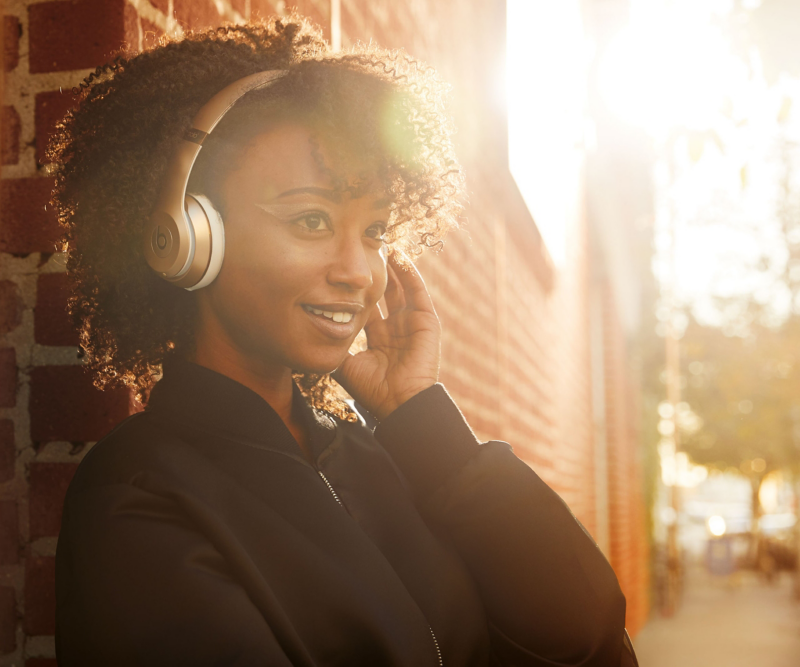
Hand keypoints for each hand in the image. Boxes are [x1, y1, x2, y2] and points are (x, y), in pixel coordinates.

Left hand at [334, 253, 440, 420]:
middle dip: (374, 272)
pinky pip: (418, 291)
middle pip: (384, 293)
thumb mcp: (346, 365)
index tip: (342, 271)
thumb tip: (310, 334)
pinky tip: (399, 256)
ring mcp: (412, 323)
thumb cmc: (373, 389)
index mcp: (377, 338)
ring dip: (391, 267)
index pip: (366, 306)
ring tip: (380, 244)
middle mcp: (395, 328)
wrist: (400, 403)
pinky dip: (409, 273)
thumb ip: (333, 347)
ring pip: (401, 287)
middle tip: (362, 250)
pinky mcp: (427, 321)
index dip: (355, 289)